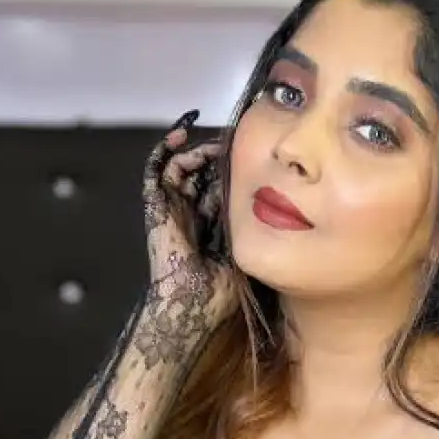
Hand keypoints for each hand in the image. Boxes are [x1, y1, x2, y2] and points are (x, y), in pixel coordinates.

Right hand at [142, 110, 236, 329]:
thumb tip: (282, 209)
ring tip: (219, 142)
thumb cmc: (221, 289)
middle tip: (240, 144)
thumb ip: (256, 232)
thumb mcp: (248, 253)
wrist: (192, 302)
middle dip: (220, 158)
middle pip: (204, 175)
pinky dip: (167, 149)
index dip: (236, 171)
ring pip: (183, 167)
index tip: (256, 157)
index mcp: (213, 226)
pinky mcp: (156, 204)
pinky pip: (158, 169)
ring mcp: (173, 208)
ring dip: (199, 151)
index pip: (222, 188)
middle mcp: (192, 214)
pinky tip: (184, 135)